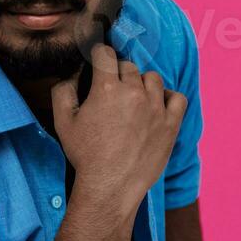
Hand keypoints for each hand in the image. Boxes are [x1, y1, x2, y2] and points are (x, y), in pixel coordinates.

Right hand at [51, 42, 187, 207]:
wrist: (110, 186)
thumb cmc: (85, 155)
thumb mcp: (63, 121)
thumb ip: (63, 90)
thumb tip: (72, 73)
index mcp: (106, 89)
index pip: (105, 54)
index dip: (99, 55)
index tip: (98, 61)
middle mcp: (134, 93)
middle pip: (129, 66)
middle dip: (118, 73)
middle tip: (112, 90)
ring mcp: (156, 108)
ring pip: (152, 78)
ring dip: (142, 83)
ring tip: (134, 99)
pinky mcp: (171, 124)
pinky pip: (177, 97)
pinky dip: (168, 97)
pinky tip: (157, 106)